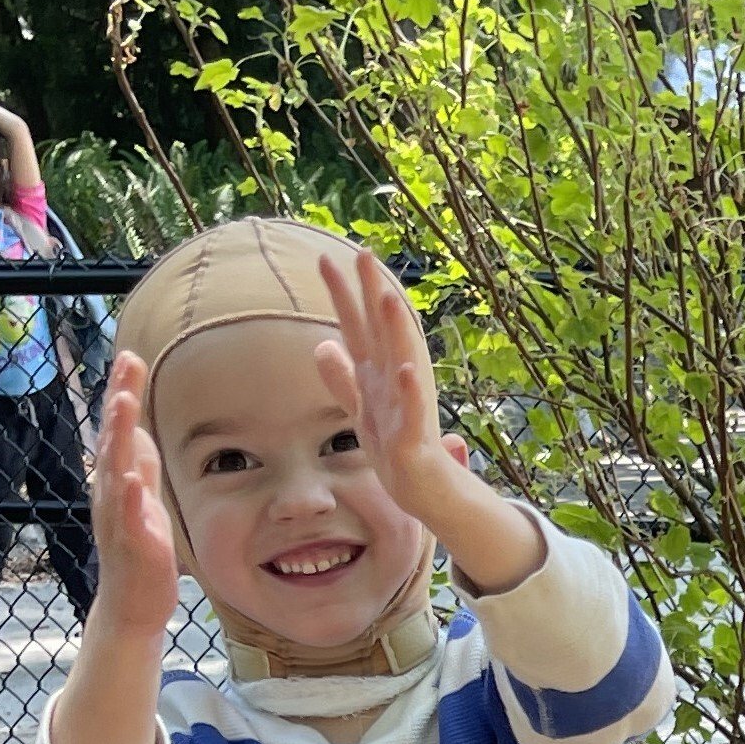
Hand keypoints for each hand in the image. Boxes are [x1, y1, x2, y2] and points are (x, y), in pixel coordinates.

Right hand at [87, 355, 181, 639]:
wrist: (131, 604)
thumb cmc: (139, 548)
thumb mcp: (142, 498)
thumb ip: (140, 464)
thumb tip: (137, 428)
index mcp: (115, 480)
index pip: (118, 429)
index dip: (122, 392)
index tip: (129, 355)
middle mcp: (110, 493)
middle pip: (111, 439)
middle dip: (117, 400)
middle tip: (124, 362)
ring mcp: (118, 518)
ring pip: (114, 471)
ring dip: (116, 437)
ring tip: (123, 404)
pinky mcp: (132, 545)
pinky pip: (128, 518)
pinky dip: (128, 497)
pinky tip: (132, 478)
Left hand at [317, 242, 542, 595]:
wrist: (423, 488)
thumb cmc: (395, 446)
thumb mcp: (361, 406)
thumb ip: (342, 376)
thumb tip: (321, 344)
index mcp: (380, 372)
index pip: (358, 326)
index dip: (342, 295)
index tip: (325, 258)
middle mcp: (398, 380)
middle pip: (381, 332)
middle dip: (372, 295)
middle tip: (362, 254)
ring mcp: (408, 406)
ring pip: (402, 361)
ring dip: (396, 330)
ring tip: (387, 297)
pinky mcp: (414, 437)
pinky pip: (413, 411)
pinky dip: (411, 390)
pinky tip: (408, 370)